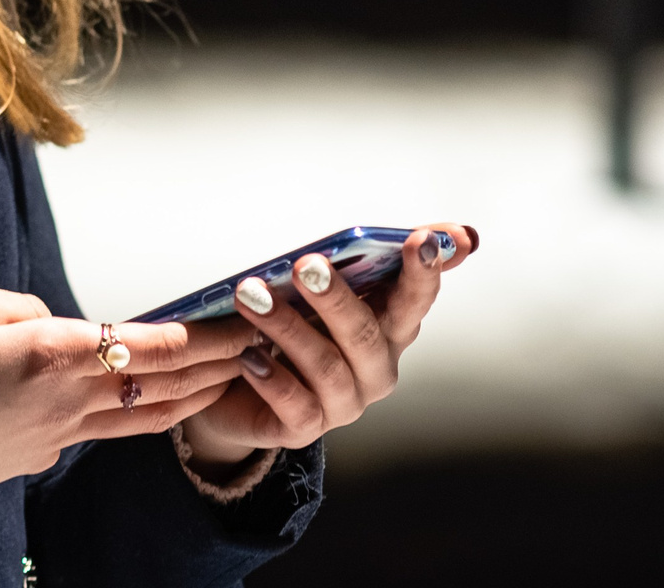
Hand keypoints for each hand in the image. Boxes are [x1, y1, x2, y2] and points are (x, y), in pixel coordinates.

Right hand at [0, 283, 255, 538]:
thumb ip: (21, 307)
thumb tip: (53, 324)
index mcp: (48, 353)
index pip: (140, 342)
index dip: (193, 333)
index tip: (232, 322)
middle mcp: (64, 400)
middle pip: (156, 383)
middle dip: (211, 364)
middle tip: (253, 347)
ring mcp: (54, 436)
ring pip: (139, 417)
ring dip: (188, 398)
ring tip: (222, 382)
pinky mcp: (36, 457)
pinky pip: (97, 431)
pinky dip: (133, 417)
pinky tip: (142, 405)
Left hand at [181, 223, 477, 471]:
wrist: (240, 393)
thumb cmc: (290, 329)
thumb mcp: (317, 291)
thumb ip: (353, 260)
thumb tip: (413, 234)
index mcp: (388, 328)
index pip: (415, 298)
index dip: (423, 271)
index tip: (420, 239)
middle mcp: (375, 368)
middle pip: (366, 333)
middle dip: (336, 298)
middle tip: (305, 266)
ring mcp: (344, 402)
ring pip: (326, 366)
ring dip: (287, 327)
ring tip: (250, 297)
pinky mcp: (306, 428)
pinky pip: (295, 405)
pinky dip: (271, 378)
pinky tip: (248, 356)